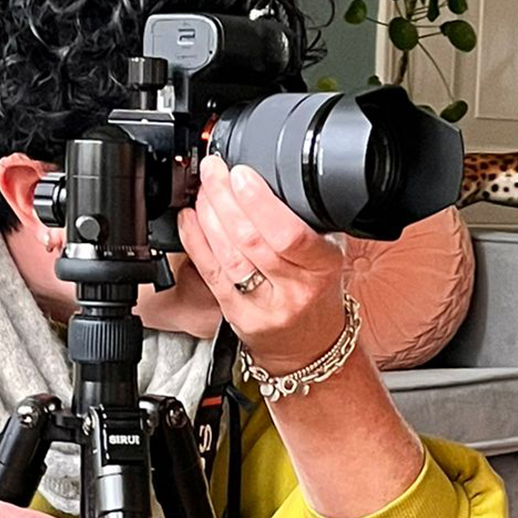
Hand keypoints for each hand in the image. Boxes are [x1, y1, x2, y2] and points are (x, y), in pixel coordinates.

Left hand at [178, 155, 346, 373]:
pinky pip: (211, 273)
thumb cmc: (317, 293)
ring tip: (204, 190)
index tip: (242, 175)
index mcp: (322, 268)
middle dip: (226, 199)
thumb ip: (307, 223)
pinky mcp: (235, 315)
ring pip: (228, 255)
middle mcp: (294, 290)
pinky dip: (196, 241)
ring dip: (209, 216)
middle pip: (251, 240)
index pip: (290, 235)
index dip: (259, 203)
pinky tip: (189, 219)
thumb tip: (269, 178)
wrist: (308, 345)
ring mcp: (263, 306)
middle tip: (214, 171)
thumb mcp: (328, 255)